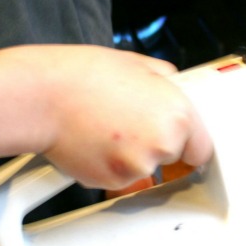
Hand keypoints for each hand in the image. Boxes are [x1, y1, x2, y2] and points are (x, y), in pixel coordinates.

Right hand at [0, 45, 212, 189]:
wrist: (42, 97)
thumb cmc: (81, 77)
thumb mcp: (136, 64)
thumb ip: (163, 80)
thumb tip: (171, 84)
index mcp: (177, 113)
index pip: (202, 147)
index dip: (187, 142)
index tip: (179, 142)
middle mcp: (162, 143)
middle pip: (172, 157)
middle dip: (155, 144)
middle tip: (128, 124)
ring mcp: (137, 166)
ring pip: (143, 169)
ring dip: (130, 156)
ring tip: (106, 127)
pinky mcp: (110, 181)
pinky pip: (118, 179)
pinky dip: (108, 166)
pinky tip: (93, 140)